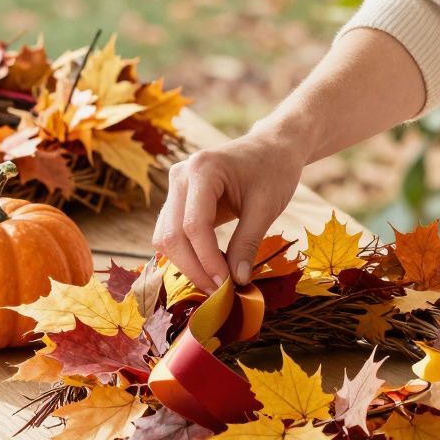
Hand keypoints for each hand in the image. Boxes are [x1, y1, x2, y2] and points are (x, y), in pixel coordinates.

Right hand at [151, 125, 307, 292]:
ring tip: (216, 282)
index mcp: (202, 169)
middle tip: (219, 291)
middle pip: (172, 235)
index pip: (194, 226)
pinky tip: (210, 267)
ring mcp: (175, 185)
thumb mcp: (266, 207)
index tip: (226, 285)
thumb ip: (248, 243)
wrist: (273, 147)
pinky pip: (172, 232)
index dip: (207, 260)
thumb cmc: (274, 170)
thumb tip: (237, 281)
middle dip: (193, 268)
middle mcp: (180, 175)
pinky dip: (188, 254)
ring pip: (166, 237)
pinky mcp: (178, 197)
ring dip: (187, 264)